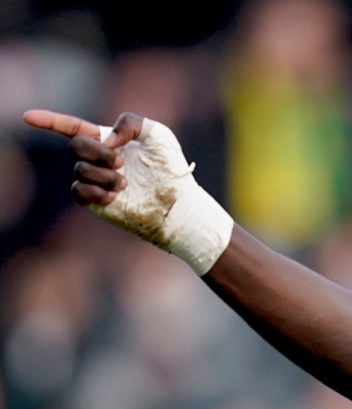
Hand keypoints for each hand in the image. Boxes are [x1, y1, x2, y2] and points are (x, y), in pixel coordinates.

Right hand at [22, 109, 233, 274]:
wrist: (177, 202)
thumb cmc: (170, 168)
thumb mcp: (156, 133)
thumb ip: (129, 122)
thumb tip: (106, 140)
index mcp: (108, 141)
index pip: (72, 128)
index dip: (49, 121)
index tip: (27, 117)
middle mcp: (98, 160)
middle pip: (75, 145)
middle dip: (96, 151)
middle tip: (120, 163)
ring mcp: (95, 181)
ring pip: (79, 169)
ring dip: (103, 174)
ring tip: (126, 183)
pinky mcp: (96, 202)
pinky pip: (79, 191)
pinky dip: (96, 191)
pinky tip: (115, 196)